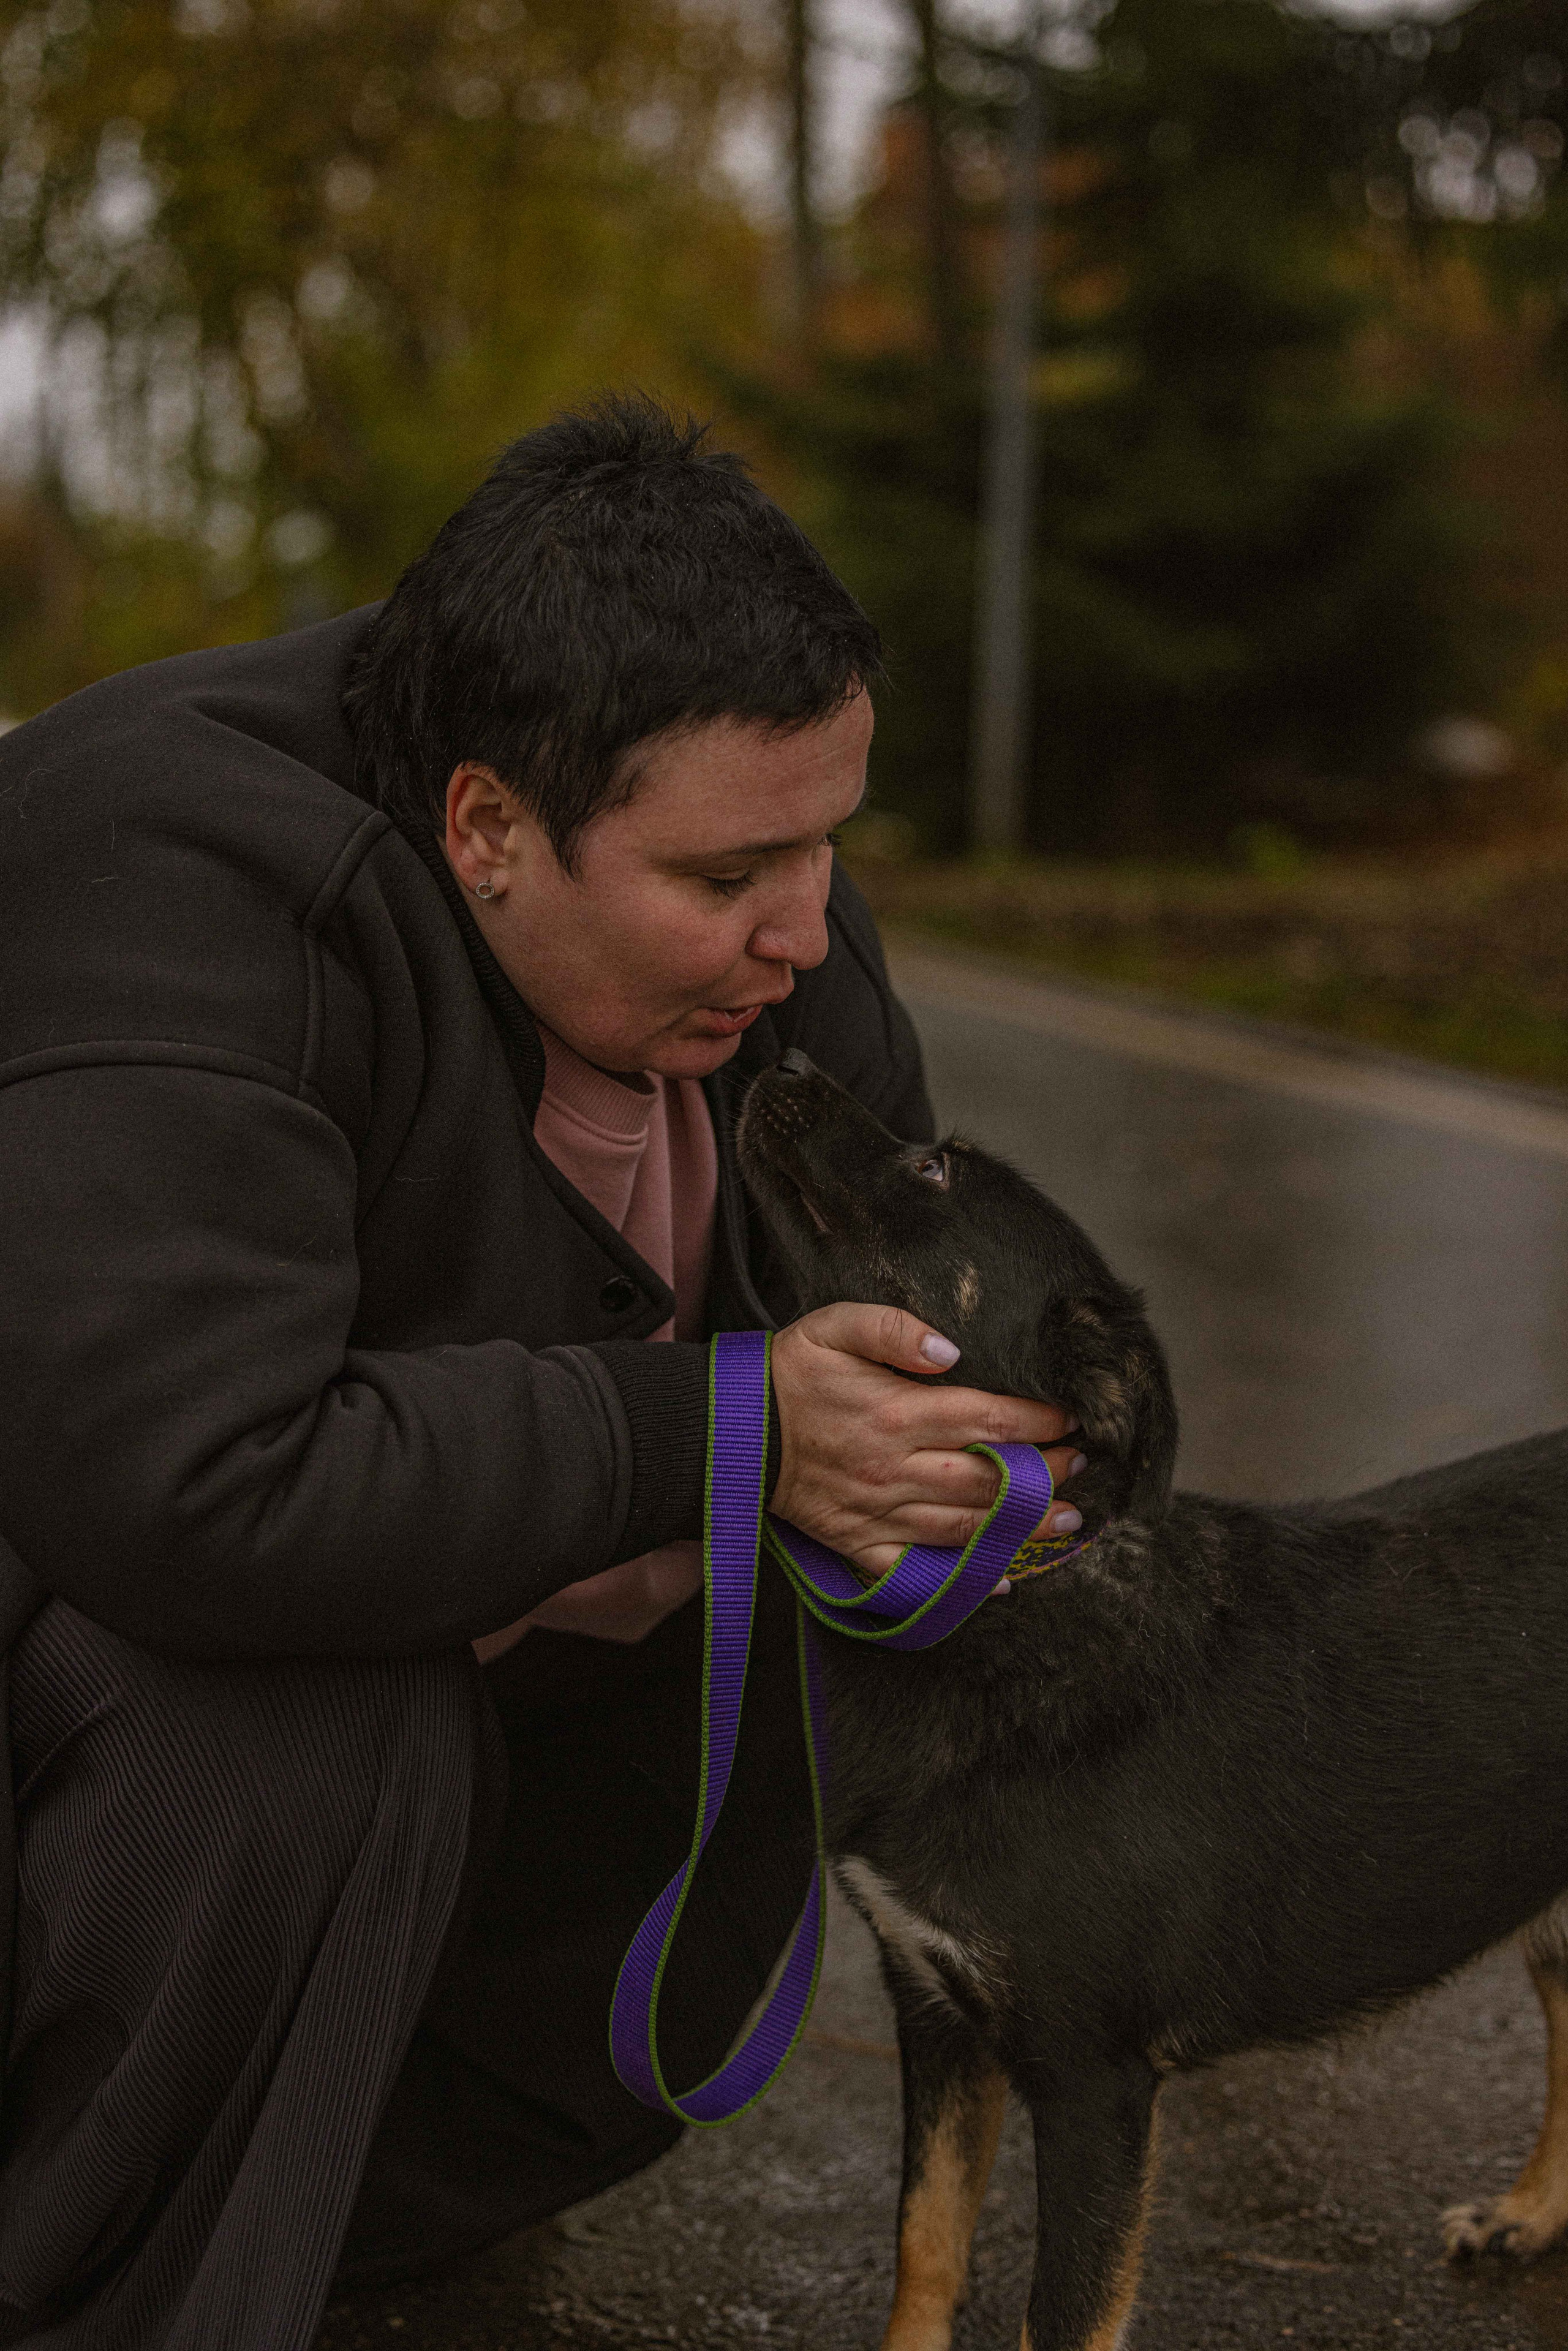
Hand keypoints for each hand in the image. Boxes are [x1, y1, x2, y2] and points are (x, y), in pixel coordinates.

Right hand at [769, 1304, 1084, 1582]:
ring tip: (1067, 1521)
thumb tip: (949, 1348)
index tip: (1071, 1418)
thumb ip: (893, 1329)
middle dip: (1046, 1474)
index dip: (1038, 1420)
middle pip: (989, 1478)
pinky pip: (916, 1572)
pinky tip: (999, 1582)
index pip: (987, 1418)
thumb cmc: (789, 1372)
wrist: (731, 1429)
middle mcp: (894, 1468)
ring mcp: (878, 1512)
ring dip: (1022, 1527)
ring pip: (965, 1527)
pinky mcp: (859, 1542)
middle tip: (1083, 1468)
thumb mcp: (834, 1326)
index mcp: (895, 1413)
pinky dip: (960, 1582)